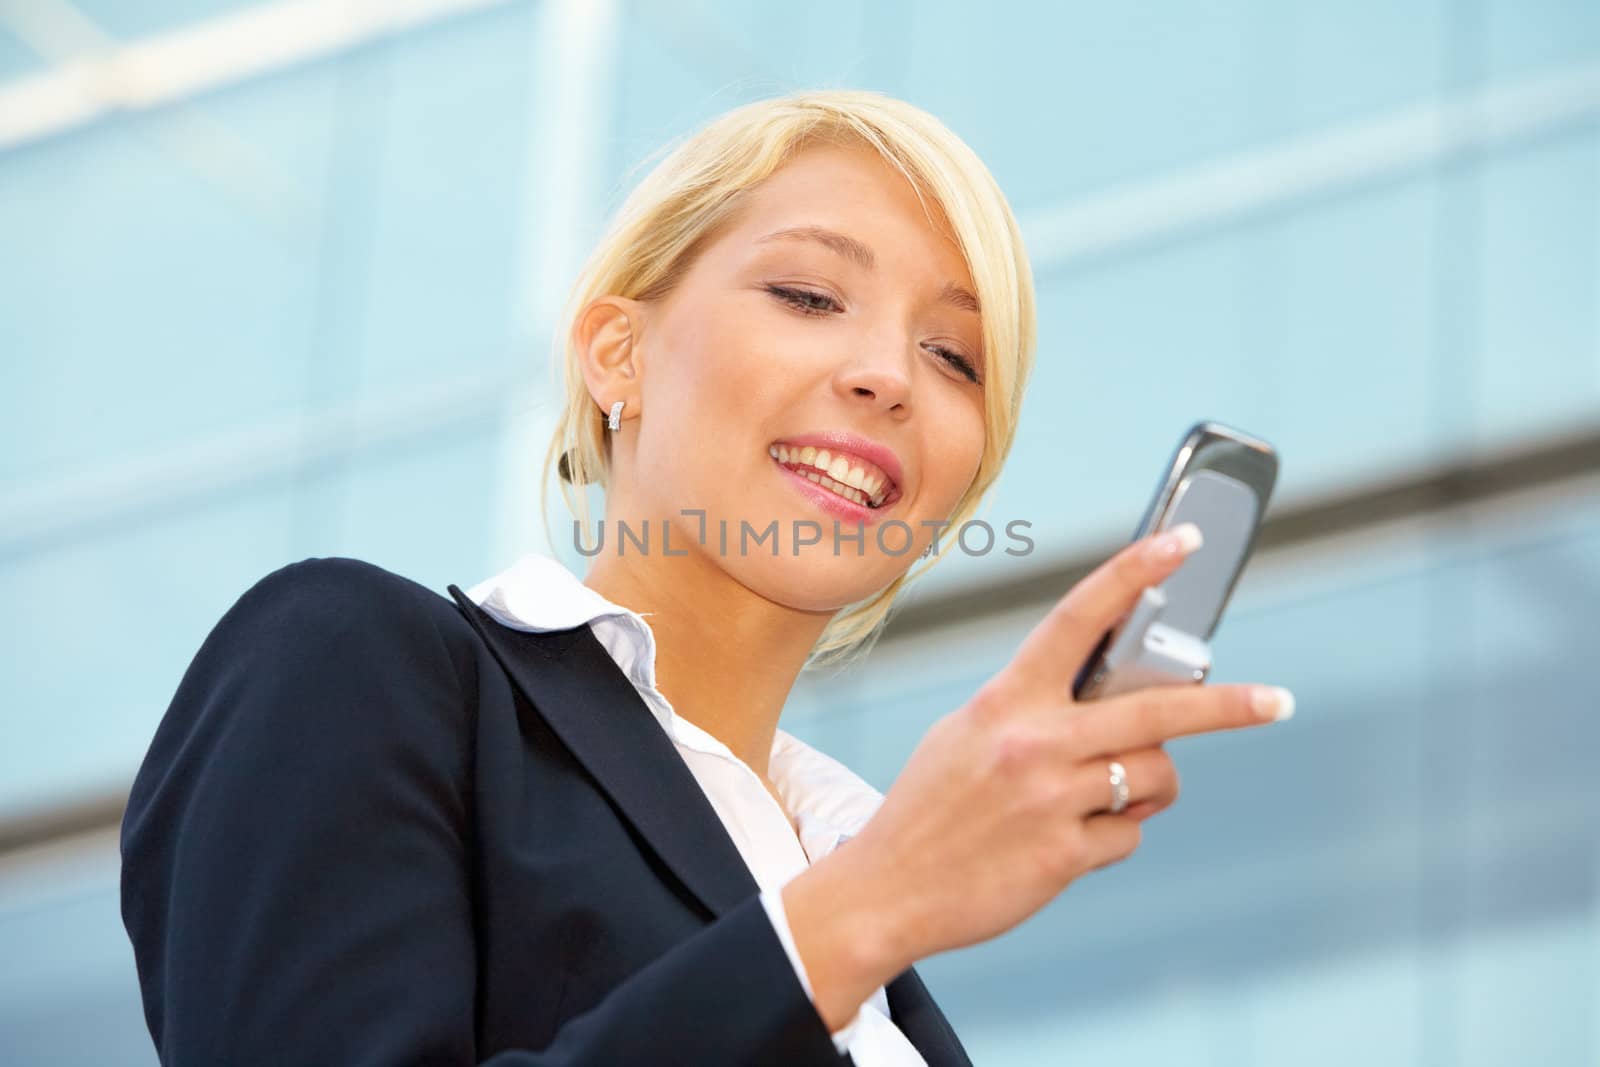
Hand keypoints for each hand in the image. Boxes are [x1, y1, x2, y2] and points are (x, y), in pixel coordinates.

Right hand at [783, 523, 1293, 1028]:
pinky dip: (1112, 836)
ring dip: (1146, 787)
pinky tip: (1064, 843)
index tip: (1183, 542)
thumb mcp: (968, 733)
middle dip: (1230, 705)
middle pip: (1157, 709)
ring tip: (1102, 800)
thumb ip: (1035, 709)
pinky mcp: (1064, 855)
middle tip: (1277, 701)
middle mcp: (1034, 741)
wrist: (889, 889)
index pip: (1077, 618)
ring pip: (1155, 775)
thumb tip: (1115, 702)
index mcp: (1006, 699)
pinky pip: (1129, 833)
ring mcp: (1052, 799)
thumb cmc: (931, 806)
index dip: (1133, 573)